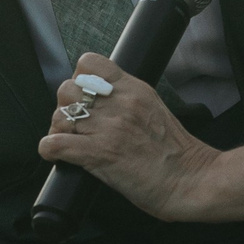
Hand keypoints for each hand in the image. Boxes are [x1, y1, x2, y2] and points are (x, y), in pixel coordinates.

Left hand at [37, 54, 218, 220]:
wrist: (193, 180)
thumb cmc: (177, 153)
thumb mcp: (154, 111)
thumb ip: (128, 101)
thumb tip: (102, 103)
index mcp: (134, 90)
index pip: (89, 63)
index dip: (78, 79)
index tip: (84, 97)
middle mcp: (119, 104)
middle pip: (67, 89)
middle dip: (65, 108)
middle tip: (75, 126)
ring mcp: (109, 128)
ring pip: (59, 116)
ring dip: (58, 130)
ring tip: (69, 143)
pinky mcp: (100, 154)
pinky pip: (56, 144)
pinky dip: (50, 150)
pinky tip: (57, 155)